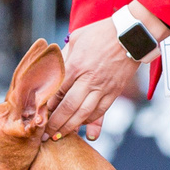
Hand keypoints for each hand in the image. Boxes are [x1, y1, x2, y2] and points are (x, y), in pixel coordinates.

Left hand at [46, 16, 144, 138]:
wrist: (131, 34)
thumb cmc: (102, 33)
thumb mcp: (76, 38)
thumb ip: (64, 55)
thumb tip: (52, 67)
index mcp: (76, 65)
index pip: (57, 91)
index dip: (46, 105)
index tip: (38, 114)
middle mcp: (89, 79)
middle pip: (68, 107)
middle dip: (55, 124)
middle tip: (43, 134)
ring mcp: (103, 87)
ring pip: (84, 114)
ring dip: (70, 127)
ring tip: (59, 136)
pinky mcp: (114, 91)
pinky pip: (101, 111)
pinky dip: (90, 122)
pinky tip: (82, 128)